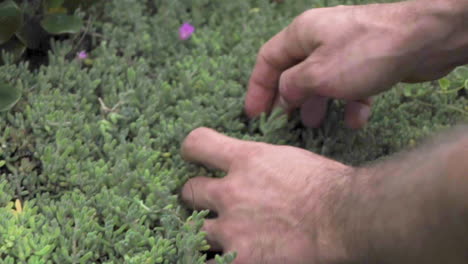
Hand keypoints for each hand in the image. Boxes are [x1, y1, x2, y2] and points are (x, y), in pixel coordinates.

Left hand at [181, 127, 352, 263]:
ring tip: (228, 235)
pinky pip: (211, 261)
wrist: (348, 220)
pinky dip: (220, 258)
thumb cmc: (330, 187)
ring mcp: (232, 229)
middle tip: (213, 203)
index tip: (196, 157)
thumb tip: (255, 166)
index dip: (192, 150)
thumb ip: (262, 163)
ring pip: (195, 230)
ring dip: (207, 232)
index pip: (196, 144)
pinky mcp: (239, 260)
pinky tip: (235, 255)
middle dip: (197, 196)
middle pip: (188, 191)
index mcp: (246, 160)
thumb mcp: (292, 160)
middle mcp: (231, 193)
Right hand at [245, 1, 458, 128]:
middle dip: (289, 99)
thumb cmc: (364, 53)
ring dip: (318, 103)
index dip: (258, 87)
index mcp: (302, 34)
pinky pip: (350, 86)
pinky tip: (355, 120)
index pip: (268, 60)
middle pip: (295, 71)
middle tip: (286, 122)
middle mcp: (321, 39)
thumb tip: (283, 96)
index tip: (254, 114)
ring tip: (316, 124)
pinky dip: (349, 103)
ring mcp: (346, 51)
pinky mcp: (369, 63)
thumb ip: (292, 87)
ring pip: (323, 81)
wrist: (424, 39)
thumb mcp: (317, 74)